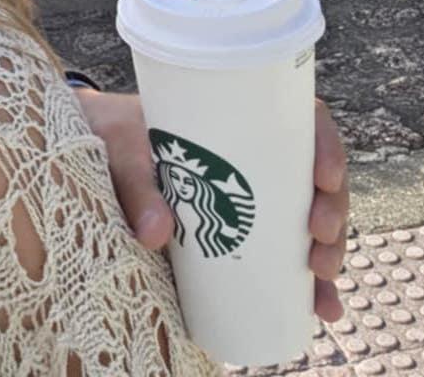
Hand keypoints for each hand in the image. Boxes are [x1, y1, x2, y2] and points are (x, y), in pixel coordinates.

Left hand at [74, 89, 349, 321]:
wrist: (91, 148)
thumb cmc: (111, 134)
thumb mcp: (119, 149)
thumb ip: (135, 187)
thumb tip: (156, 236)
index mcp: (236, 115)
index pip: (300, 119)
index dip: (326, 145)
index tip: (325, 178)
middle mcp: (255, 154)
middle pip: (315, 175)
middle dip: (332, 210)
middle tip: (318, 238)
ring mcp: (253, 193)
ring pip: (311, 216)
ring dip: (329, 250)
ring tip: (321, 283)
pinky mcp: (242, 229)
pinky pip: (288, 254)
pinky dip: (309, 282)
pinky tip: (322, 308)